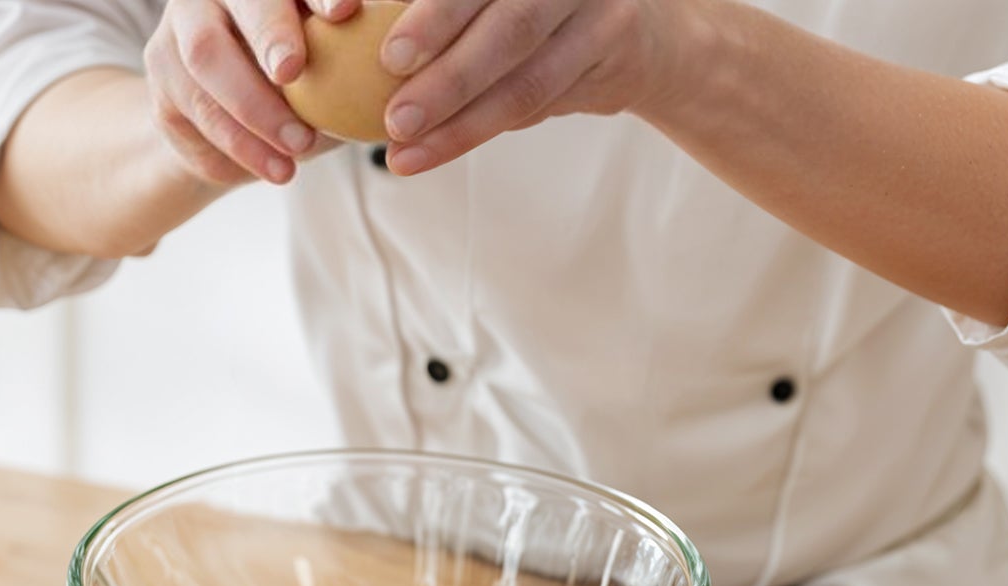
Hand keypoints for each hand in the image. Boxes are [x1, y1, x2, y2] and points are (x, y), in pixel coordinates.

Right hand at [144, 0, 359, 184]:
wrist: (234, 132)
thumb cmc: (304, 87)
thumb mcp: (335, 69)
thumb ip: (357, 60)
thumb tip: (408, 75)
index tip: (346, 11)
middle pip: (237, 1)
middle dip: (267, 33)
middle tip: (293, 71)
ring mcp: (178, 32)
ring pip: (206, 62)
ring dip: (254, 112)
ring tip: (297, 152)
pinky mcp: (161, 81)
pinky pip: (194, 114)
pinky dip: (238, 148)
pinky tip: (274, 168)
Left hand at [378, 0, 696, 174]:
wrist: (651, 33)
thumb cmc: (542, 9)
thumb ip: (452, 13)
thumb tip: (356, 40)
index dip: (432, 15)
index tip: (383, 55)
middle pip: (503, 18)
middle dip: (444, 68)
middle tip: (392, 111)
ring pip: (521, 71)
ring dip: (456, 117)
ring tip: (400, 147)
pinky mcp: (615, 41)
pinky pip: (540, 98)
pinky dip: (478, 128)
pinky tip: (432, 150)